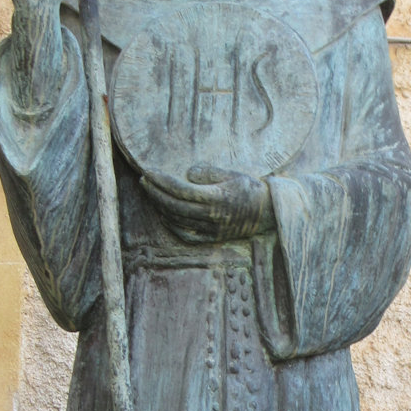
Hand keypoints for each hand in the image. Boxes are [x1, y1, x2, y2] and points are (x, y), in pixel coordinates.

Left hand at [141, 163, 274, 242]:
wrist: (266, 212)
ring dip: (160, 207)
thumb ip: (209, 172)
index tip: (148, 171)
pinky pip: (186, 235)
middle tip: (144, 181)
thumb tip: (189, 173)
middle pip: (174, 206)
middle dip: (155, 192)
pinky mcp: (212, 238)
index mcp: (216, 198)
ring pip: (177, 220)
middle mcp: (212, 216)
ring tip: (151, 193)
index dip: (161, 181)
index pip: (181, 190)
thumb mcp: (232, 174)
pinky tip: (164, 215)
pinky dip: (172, 226)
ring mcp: (211, 229)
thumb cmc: (249, 189)